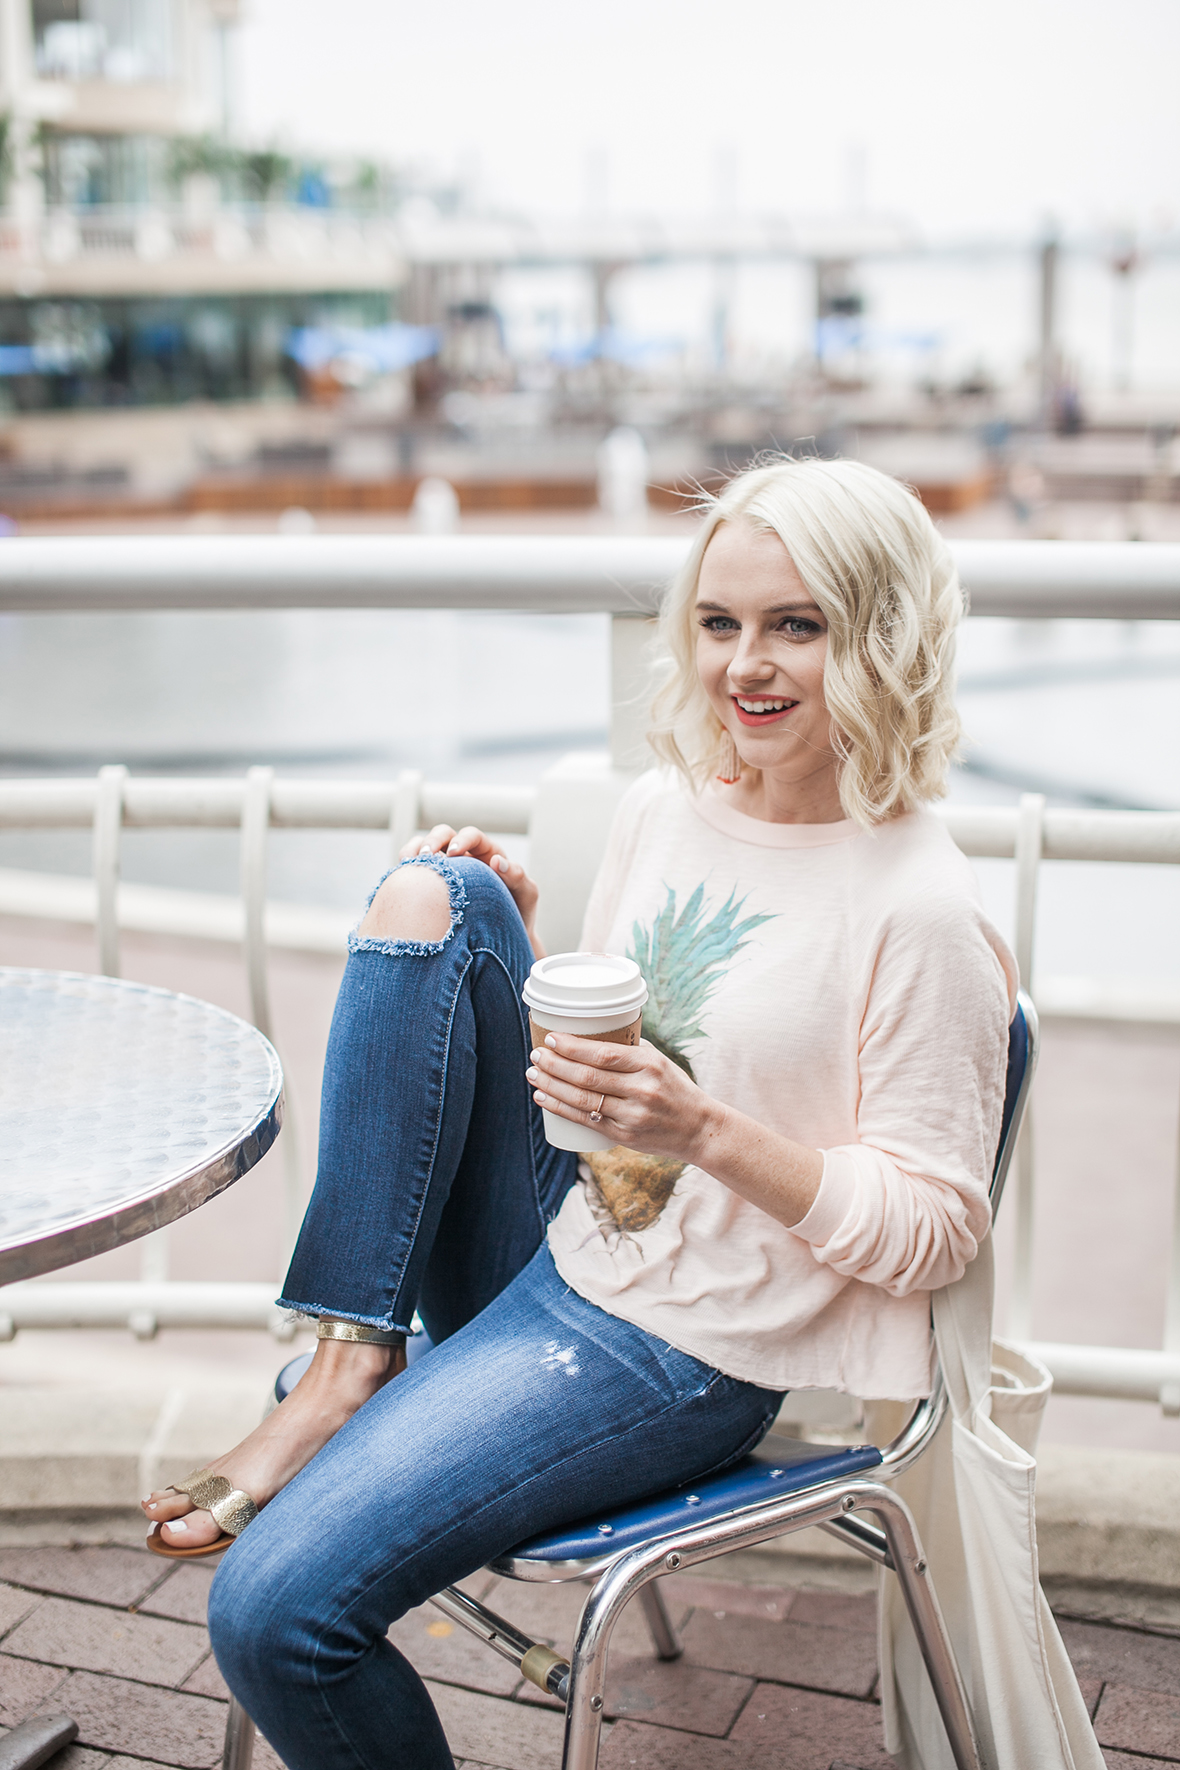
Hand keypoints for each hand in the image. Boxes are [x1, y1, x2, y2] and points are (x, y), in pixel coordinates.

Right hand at [402, 824, 541, 953]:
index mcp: (488, 853)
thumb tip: (496, 861)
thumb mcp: (526, 895)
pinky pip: (415, 868)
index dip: (463, 840)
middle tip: (428, 856)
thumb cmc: (518, 913)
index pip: (473, 836)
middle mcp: (465, 857)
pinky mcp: (431, 883)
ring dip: (414, 850)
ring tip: (410, 862)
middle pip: (444, 834)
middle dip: (433, 841)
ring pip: (424, 846)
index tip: (455, 852)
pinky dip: (407, 867)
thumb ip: (518, 876)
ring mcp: (446, 868)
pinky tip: (403, 876)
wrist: (504, 940)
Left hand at [526, 1032, 718, 1163]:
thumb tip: (591, 1037)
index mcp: (650, 1064)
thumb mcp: (660, 1063)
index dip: (573, 1046)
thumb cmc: (676, 1089)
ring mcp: (632, 1115)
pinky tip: (544, 1099)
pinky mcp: (625, 1136)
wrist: (700, 1129)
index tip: (551, 1038)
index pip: (604, 1054)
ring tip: (533, 1075)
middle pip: (588, 1076)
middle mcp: (641, 1090)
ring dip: (552, 1086)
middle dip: (555, 1064)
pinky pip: (586, 1121)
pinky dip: (561, 1109)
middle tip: (536, 1055)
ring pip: (582, 1099)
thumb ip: (630, 1052)